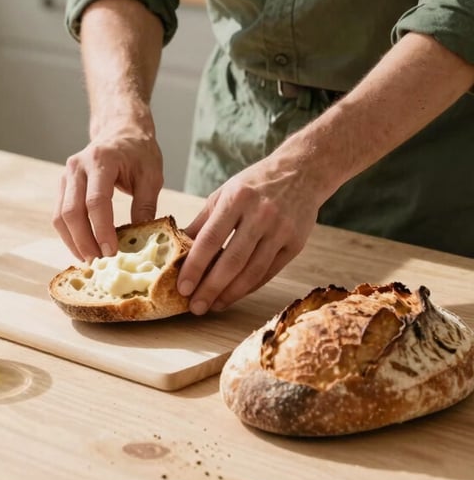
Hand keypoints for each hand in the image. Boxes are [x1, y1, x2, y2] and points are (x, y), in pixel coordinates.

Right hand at [53, 130, 163, 262]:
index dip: (102, 230)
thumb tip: (142, 240)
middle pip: (72, 211)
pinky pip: (60, 214)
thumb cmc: (139, 152)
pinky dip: (69, 234)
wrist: (121, 130)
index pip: (96, 201)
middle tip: (100, 263)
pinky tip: (84, 248)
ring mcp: (67, 175)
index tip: (112, 252)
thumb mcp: (151, 176)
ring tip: (91, 260)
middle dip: (84, 241)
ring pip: (61, 216)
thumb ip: (146, 206)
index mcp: (101, 160)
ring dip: (73, 242)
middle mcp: (78, 166)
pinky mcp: (63, 185)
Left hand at [177, 154, 323, 313]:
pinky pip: (269, 272)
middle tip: (195, 307)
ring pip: (252, 272)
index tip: (182, 287)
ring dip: (230, 294)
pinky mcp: (296, 244)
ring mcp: (281, 230)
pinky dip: (249, 287)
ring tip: (213, 306)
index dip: (194, 267)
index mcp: (237, 199)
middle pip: (232, 261)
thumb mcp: (224, 193)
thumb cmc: (255, 183)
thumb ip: (202, 222)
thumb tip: (177, 248)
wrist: (301, 172)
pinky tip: (234, 295)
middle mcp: (261, 215)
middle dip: (210, 288)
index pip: (210, 239)